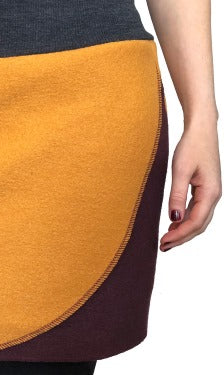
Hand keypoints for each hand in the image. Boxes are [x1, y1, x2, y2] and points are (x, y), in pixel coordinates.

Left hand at [160, 123, 221, 251]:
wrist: (201, 131)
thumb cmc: (191, 147)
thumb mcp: (180, 170)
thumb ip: (177, 195)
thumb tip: (174, 219)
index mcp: (210, 193)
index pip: (195, 222)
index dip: (179, 235)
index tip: (163, 242)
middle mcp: (214, 196)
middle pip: (199, 225)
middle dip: (181, 238)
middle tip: (162, 247)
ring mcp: (210, 193)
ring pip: (199, 219)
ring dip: (183, 231)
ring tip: (166, 240)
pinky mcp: (205, 189)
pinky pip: (197, 210)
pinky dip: (185, 220)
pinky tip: (173, 224)